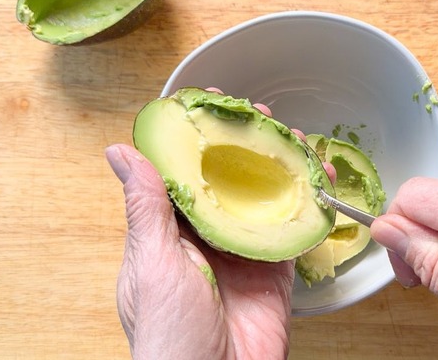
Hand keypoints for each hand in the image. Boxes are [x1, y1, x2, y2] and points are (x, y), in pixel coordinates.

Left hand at [106, 93, 333, 359]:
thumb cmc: (169, 335)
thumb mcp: (151, 263)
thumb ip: (146, 206)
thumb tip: (122, 152)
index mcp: (167, 232)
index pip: (182, 170)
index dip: (197, 135)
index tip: (210, 102)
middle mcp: (205, 237)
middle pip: (227, 177)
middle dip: (244, 144)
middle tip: (260, 115)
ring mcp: (242, 252)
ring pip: (262, 197)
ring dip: (278, 166)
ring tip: (293, 139)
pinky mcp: (273, 270)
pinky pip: (290, 229)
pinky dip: (305, 203)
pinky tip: (316, 180)